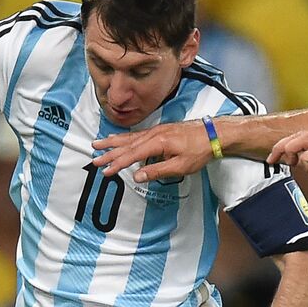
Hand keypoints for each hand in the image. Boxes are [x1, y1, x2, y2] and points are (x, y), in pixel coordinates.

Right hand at [92, 120, 211, 181]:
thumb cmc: (199, 150)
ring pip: (130, 137)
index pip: (132, 155)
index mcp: (158, 142)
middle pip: (127, 144)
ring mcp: (156, 130)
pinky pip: (137, 134)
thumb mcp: (180, 166)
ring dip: (113, 142)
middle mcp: (154, 134)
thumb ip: (157, 171)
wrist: (213, 134)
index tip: (105, 170)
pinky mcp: (160, 130)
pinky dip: (124, 137)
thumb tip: (137, 176)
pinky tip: (119, 139)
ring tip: (98, 144)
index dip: (117, 163)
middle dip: (109, 152)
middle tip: (94, 158)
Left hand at [269, 132, 307, 199]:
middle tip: (271, 159)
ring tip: (288, 163)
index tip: (277, 157)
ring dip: (289, 151)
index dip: (286, 145)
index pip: (302, 137)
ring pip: (300, 140)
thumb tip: (305, 164)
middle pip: (297, 135)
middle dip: (281, 146)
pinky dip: (305, 163)